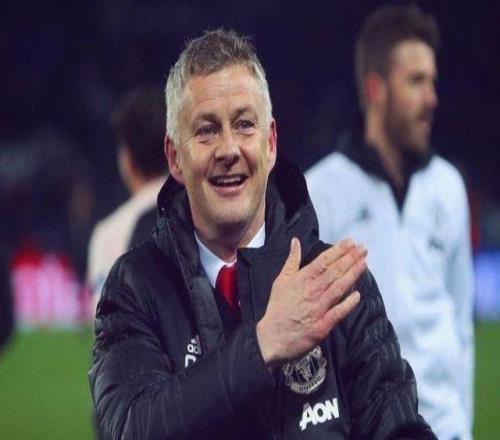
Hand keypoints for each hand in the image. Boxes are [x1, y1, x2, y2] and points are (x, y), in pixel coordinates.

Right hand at [256, 237, 365, 370]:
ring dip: (353, 275)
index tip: (350, 242)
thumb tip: (295, 241)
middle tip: (363, 248)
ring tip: (364, 263)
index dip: (338, 251)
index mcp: (302, 279)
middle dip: (350, 259)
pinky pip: (338, 312)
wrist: (271, 336)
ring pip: (339, 288)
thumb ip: (291, 260)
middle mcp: (311, 292)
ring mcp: (318, 308)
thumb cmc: (277, 308)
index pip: (323, 261)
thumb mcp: (281, 280)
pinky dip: (348, 303)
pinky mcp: (322, 325)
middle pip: (334, 272)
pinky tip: (358, 295)